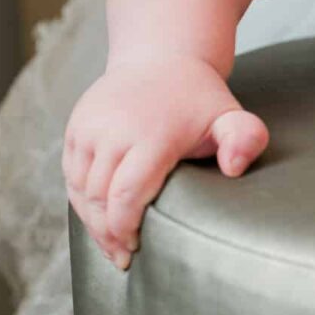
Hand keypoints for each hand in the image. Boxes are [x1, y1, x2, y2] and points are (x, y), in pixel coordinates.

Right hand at [62, 57, 268, 269]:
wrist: (162, 57)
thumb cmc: (199, 98)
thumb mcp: (230, 115)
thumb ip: (244, 138)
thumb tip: (235, 167)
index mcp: (152, 133)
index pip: (127, 194)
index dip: (126, 228)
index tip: (135, 250)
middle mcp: (114, 130)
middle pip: (99, 198)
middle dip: (108, 234)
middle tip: (123, 257)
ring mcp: (90, 127)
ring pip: (80, 190)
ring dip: (92, 222)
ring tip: (110, 244)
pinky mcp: (76, 128)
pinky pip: (71, 175)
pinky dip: (81, 202)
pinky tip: (98, 219)